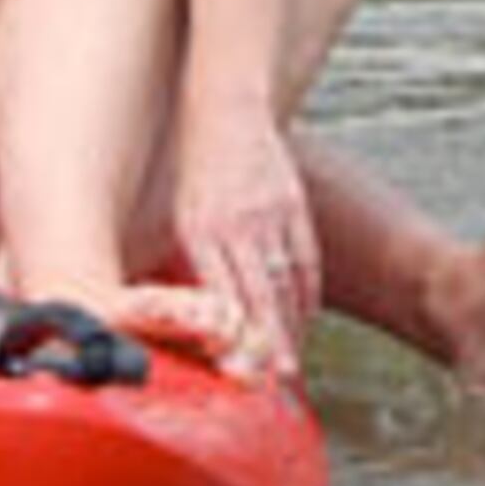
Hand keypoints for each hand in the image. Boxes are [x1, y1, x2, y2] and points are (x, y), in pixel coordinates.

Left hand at [172, 109, 318, 379]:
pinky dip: (305, 293)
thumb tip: (192, 306)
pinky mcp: (293, 204)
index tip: (239, 369)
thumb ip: (191, 256)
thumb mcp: (179, 209)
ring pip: (286, 281)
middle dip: (270, 343)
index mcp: (200, 228)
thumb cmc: (193, 164)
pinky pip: (305, 258)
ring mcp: (270, 214)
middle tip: (277, 380)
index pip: (223, 293)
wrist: (226, 105)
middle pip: (260, 295)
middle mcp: (236, 224)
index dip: (234, 335)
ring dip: (290, 326)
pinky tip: (303, 319)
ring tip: (290, 363)